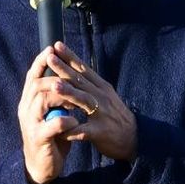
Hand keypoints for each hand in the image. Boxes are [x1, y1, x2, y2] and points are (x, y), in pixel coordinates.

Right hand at [18, 47, 80, 183]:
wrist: (42, 167)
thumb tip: (66, 76)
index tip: (52, 47)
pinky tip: (74, 121)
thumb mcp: (52, 114)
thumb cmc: (51, 137)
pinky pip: (52, 125)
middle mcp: (26, 110)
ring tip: (74, 97)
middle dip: (54, 75)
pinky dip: (66, 121)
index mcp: (29, 102)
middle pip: (37, 84)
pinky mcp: (39, 139)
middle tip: (69, 74)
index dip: (41, 61)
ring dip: (60, 96)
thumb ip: (55, 97)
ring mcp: (31, 124)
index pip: (32, 76)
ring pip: (42, 100)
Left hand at [44, 42, 136, 161]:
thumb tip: (72, 71)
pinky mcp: (101, 132)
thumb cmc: (115, 116)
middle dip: (64, 69)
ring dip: (69, 92)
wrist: (134, 138)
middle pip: (81, 81)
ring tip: (54, 85)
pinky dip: (71, 130)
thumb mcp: (105, 96)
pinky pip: (83, 131)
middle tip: (49, 58)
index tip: (56, 45)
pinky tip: (59, 130)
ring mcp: (102, 114)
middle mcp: (102, 97)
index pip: (83, 69)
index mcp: (101, 87)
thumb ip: (90, 85)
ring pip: (83, 100)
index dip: (70, 57)